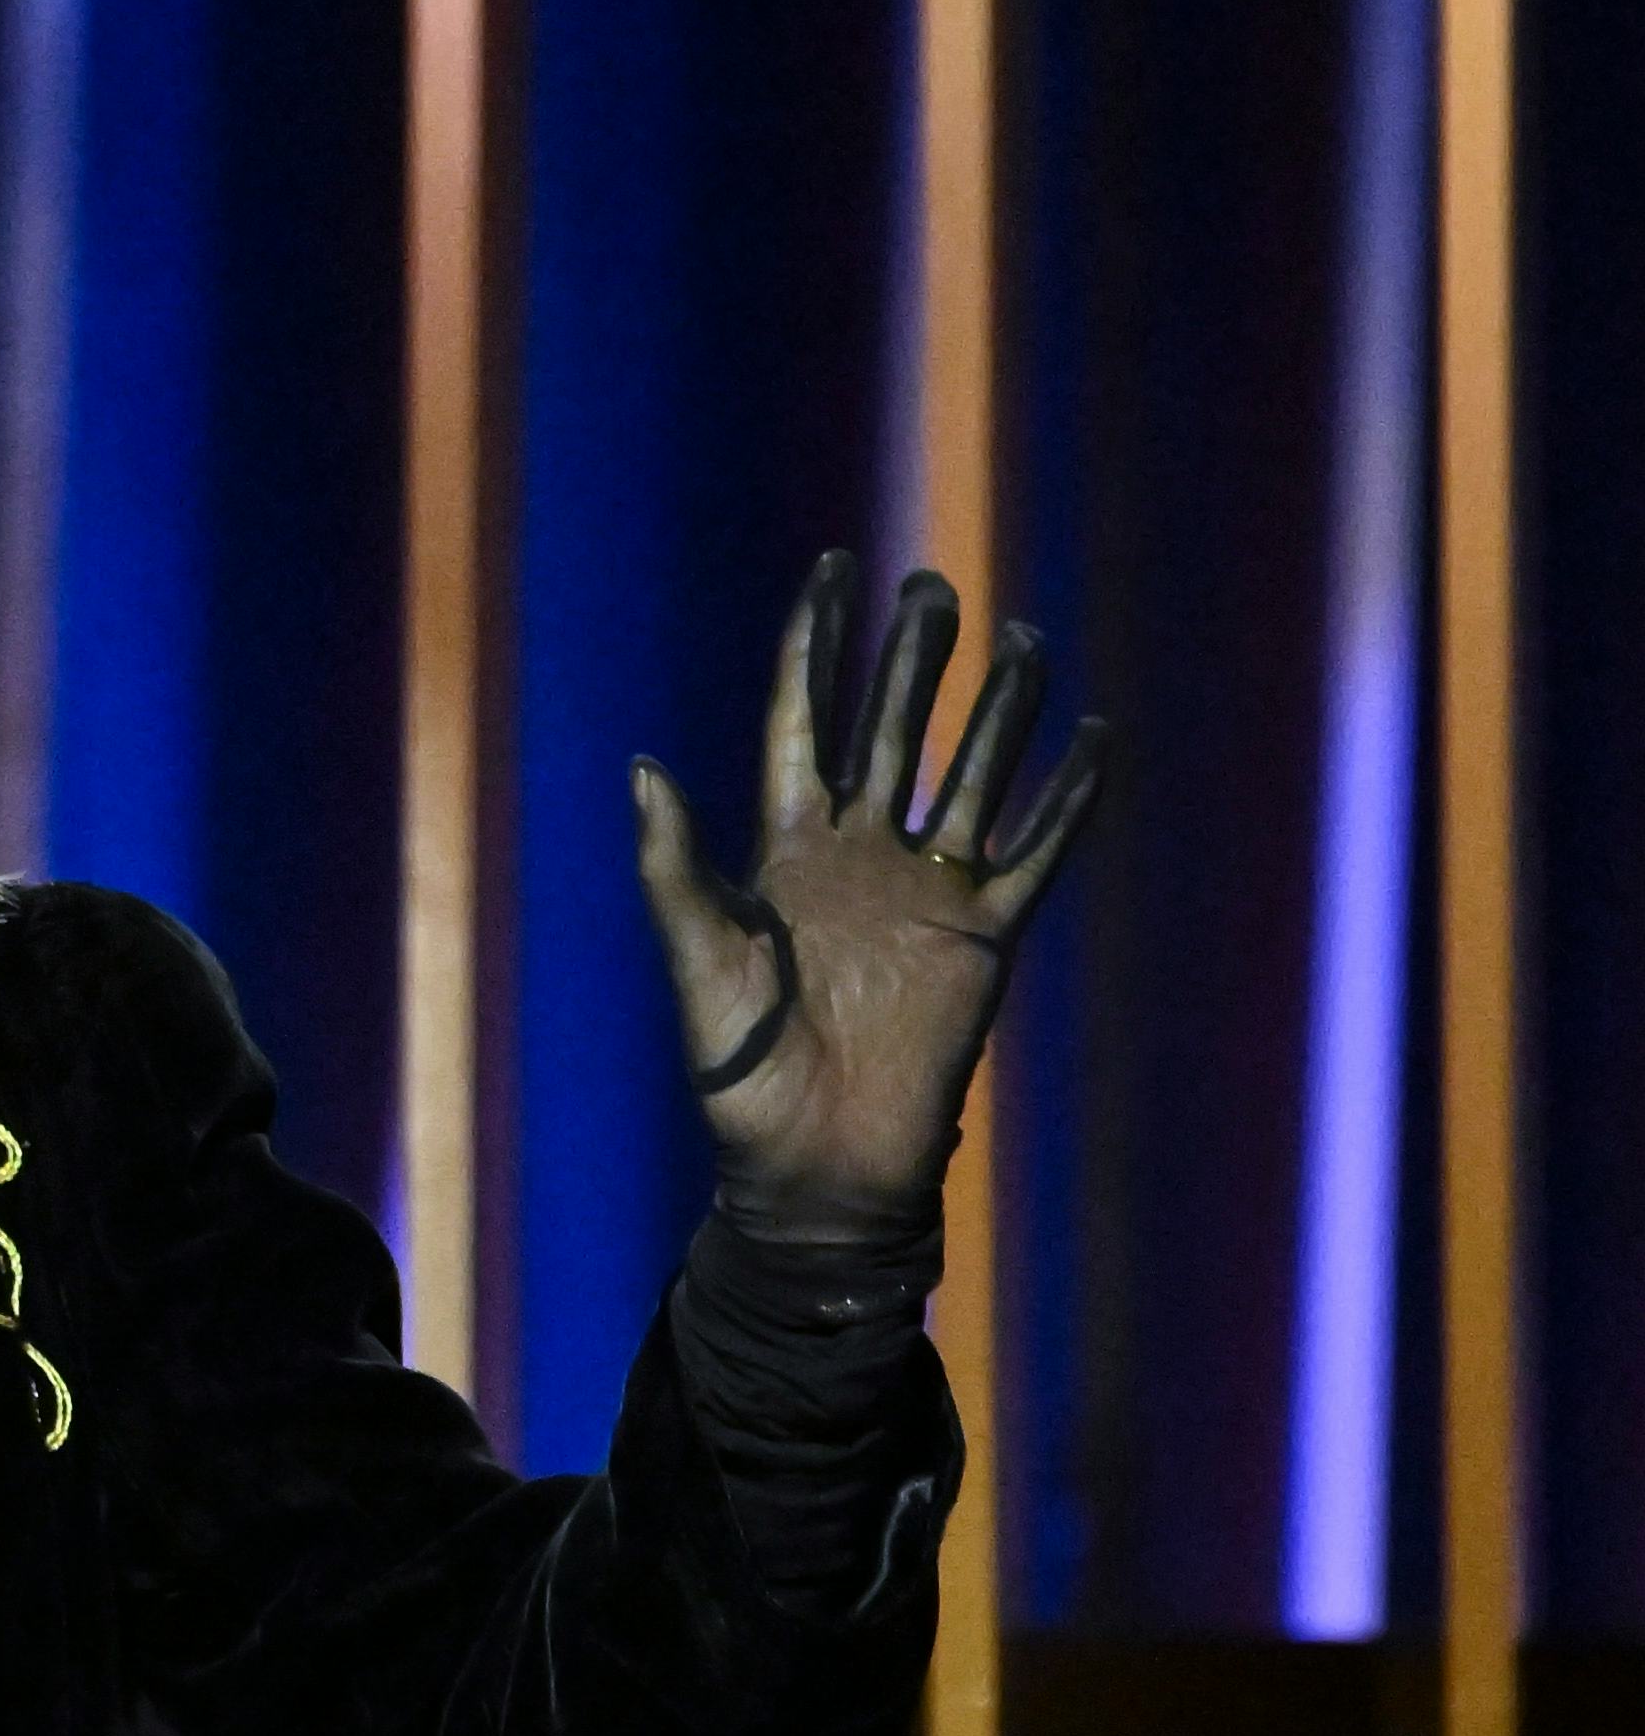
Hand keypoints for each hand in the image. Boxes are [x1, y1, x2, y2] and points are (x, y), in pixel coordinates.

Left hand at [630, 556, 1105, 1242]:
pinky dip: (1067, 799)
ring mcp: (925, 892)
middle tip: (934, 587)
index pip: (803, 721)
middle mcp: (858, 855)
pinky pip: (1035, 852)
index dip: (816, 646)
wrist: (813, 1163)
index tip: (834, 572)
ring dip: (998, 711)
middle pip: (892, 731)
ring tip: (1023, 636)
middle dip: (912, 660)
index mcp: (785, 849)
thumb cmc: (739, 1075)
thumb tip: (642, 766)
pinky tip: (1093, 739)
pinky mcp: (982, 938)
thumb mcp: (696, 961)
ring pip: (972, 775)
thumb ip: (675, 866)